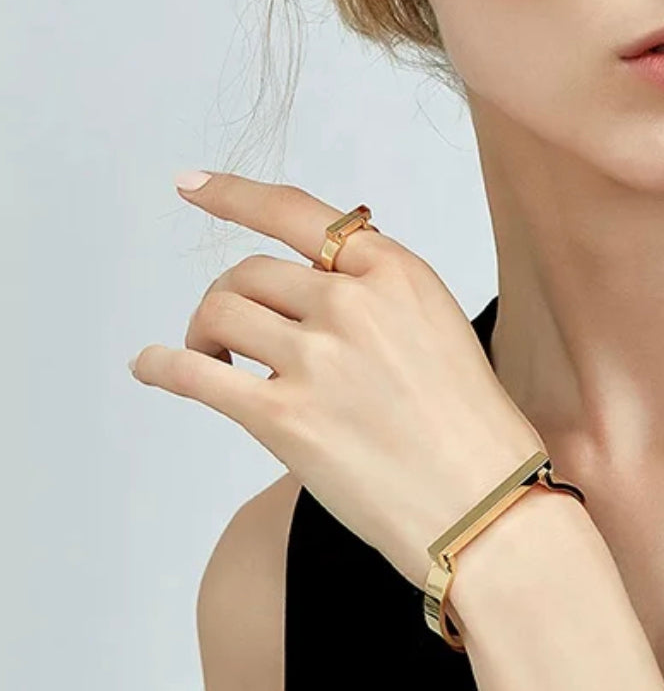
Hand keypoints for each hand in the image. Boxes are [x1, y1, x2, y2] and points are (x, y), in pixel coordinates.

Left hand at [131, 171, 545, 590]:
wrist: (485, 504)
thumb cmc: (468, 425)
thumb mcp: (436, 325)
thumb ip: (373, 296)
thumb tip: (301, 293)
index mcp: (395, 272)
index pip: (298, 213)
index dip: (235, 195)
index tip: (193, 187)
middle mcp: (353, 302)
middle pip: (249, 271)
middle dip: (229, 298)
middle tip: (227, 332)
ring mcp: (317, 358)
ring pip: (220, 312)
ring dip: (202, 332)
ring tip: (214, 358)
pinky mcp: (284, 417)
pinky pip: (193, 374)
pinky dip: (161, 365)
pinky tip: (152, 367)